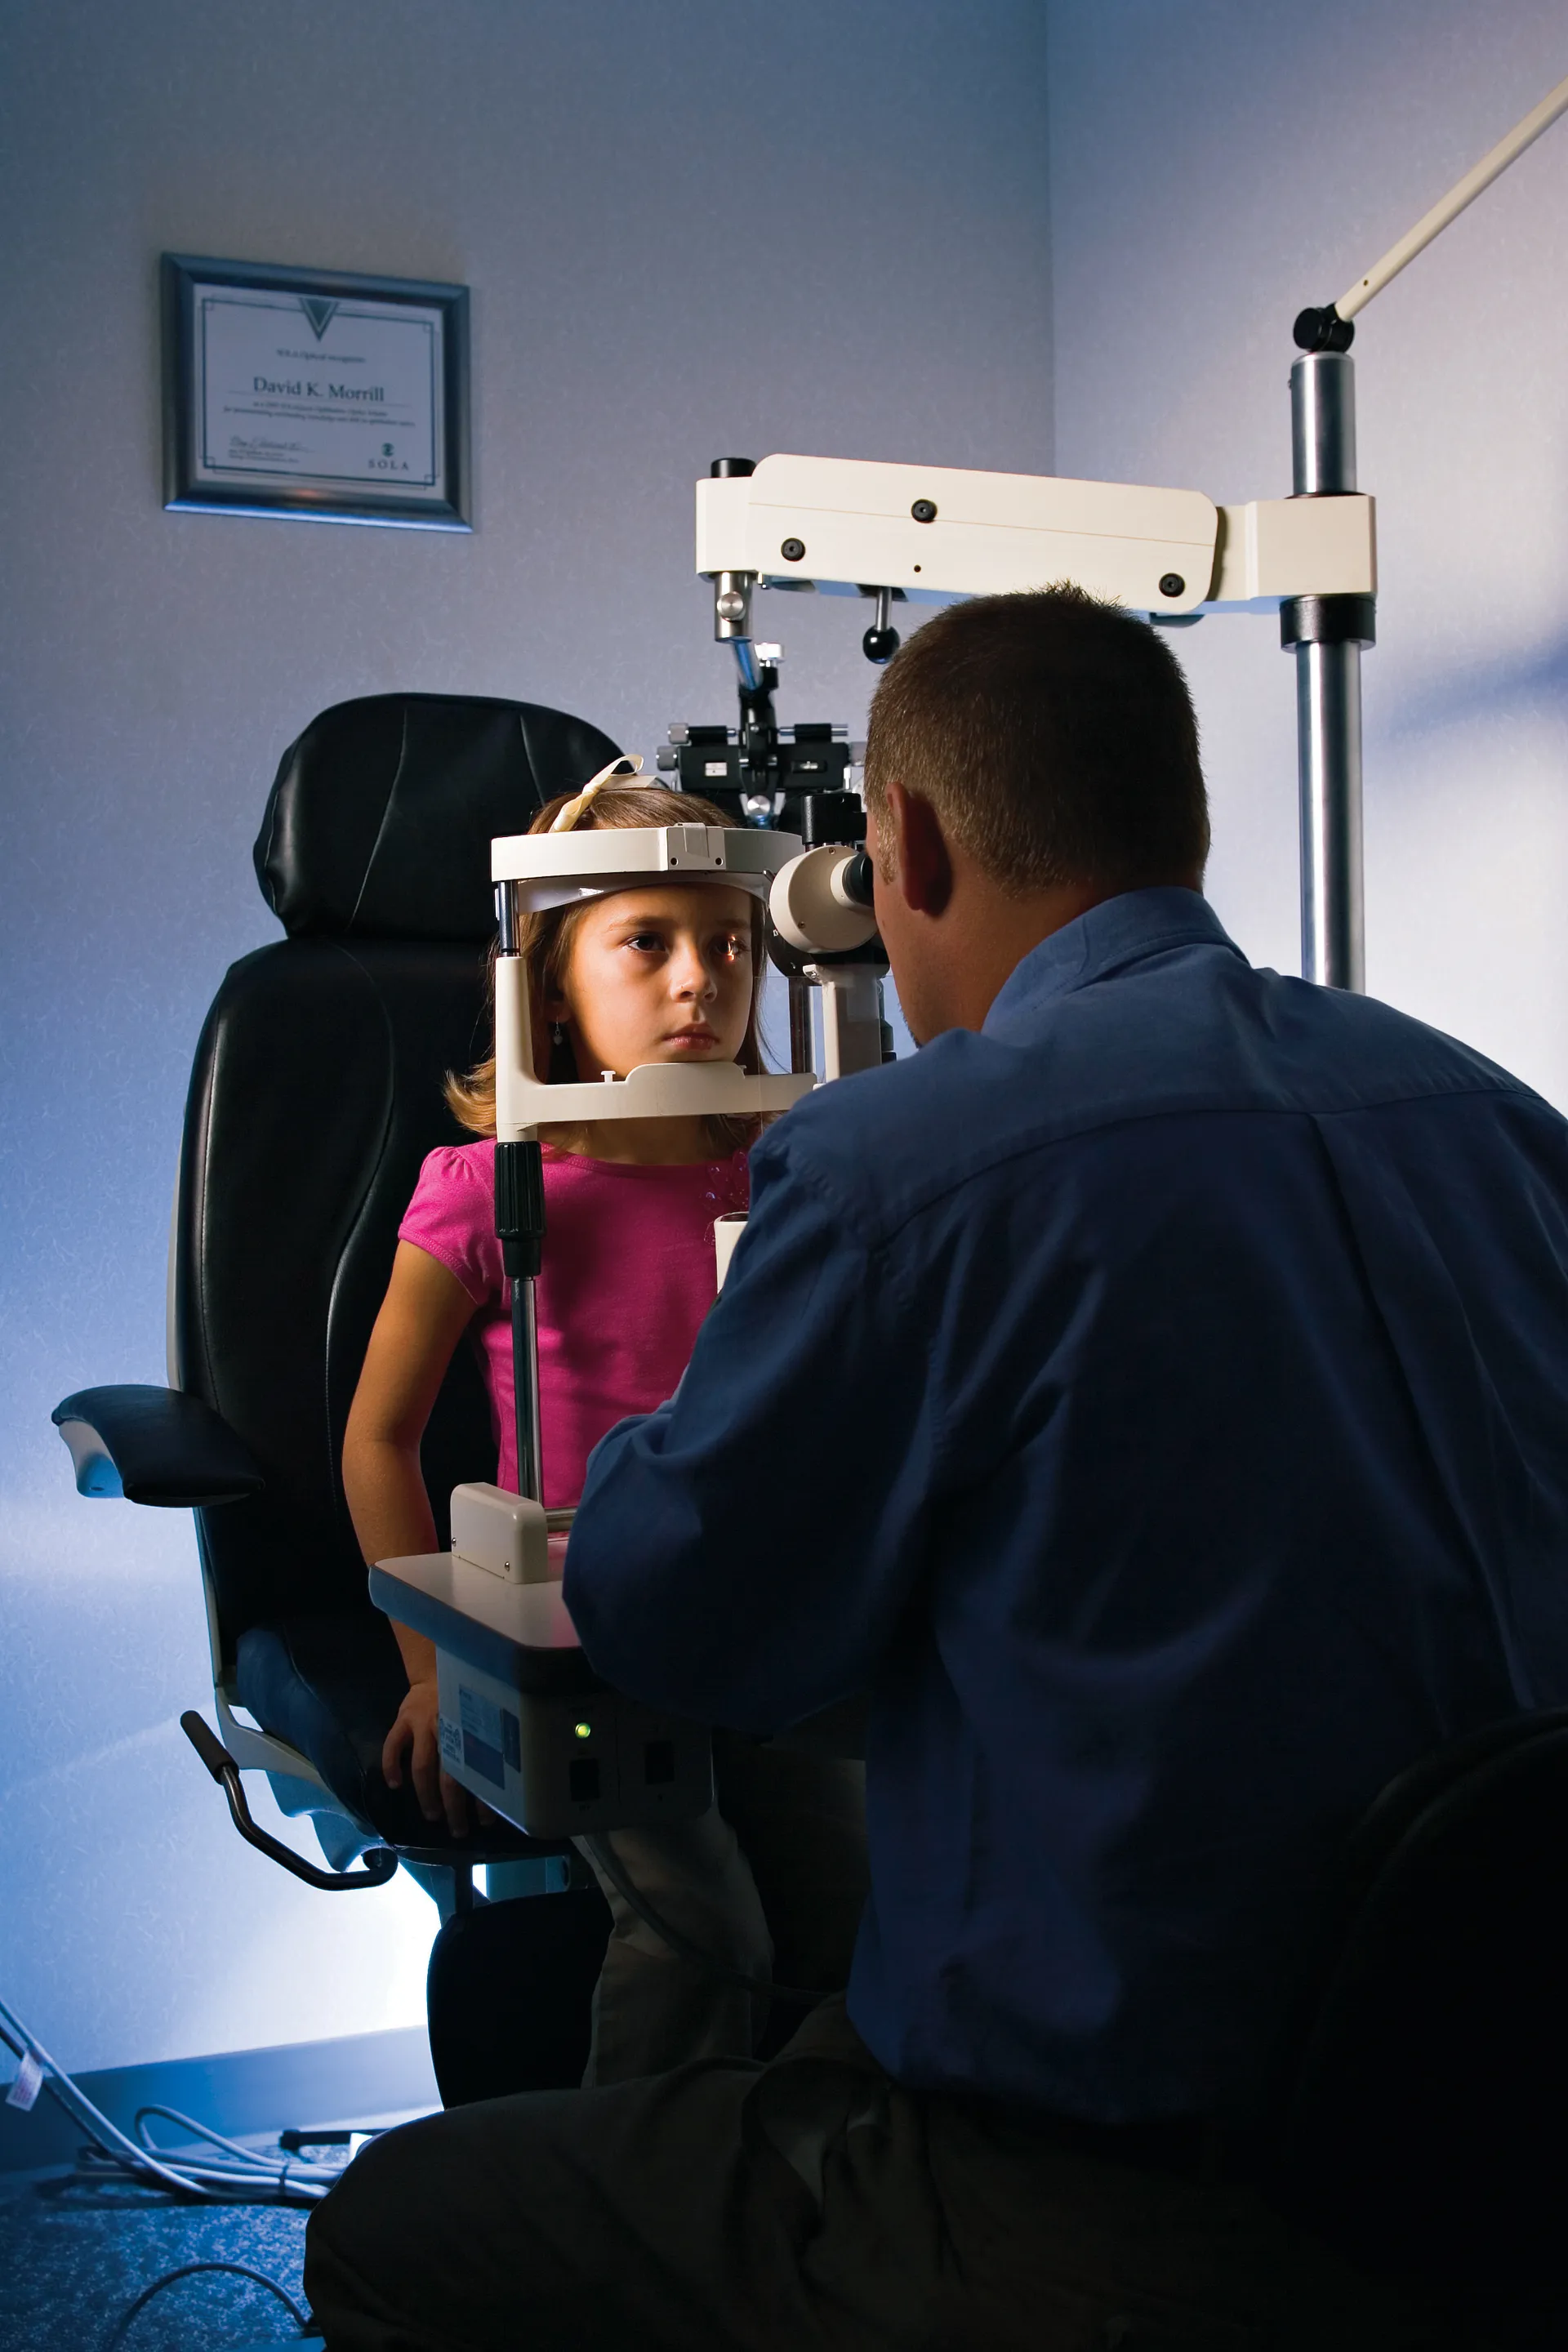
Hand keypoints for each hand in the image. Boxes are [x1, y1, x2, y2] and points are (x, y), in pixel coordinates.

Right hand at [382, 1679, 474, 1838]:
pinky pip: (392, 1746)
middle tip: (458, 1829)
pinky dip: (391, 1767)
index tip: (486, 1820)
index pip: (478, 1770)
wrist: (436, 1670)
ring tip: (433, 1816)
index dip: (482, 1797)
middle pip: (450, 1774)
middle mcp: (448, 1727)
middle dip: (454, 1806)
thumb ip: (483, 1744)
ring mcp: (422, 1723)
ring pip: (422, 1766)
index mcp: (471, 1729)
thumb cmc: (463, 1703)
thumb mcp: (479, 1718)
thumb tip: (503, 1784)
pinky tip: (395, 1786)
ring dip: (427, 1795)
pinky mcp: (402, 1719)